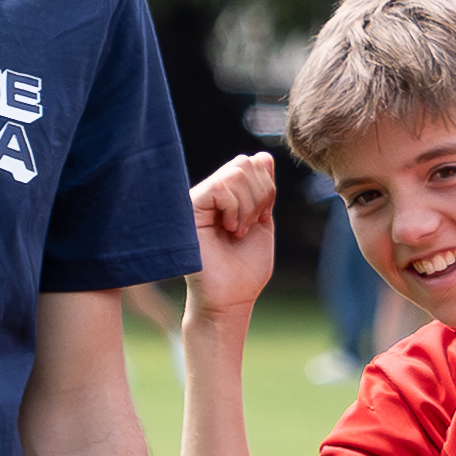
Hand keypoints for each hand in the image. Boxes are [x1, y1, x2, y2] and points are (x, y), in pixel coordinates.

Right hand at [189, 153, 282, 325]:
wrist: (230, 299)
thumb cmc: (245, 270)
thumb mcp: (262, 223)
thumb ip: (263, 191)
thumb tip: (263, 155)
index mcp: (226, 196)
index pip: (253, 163)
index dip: (266, 187)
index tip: (260, 218)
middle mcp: (209, 193)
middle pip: (245, 162)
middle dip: (260, 195)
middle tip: (248, 227)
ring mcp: (198, 199)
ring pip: (236, 171)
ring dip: (248, 206)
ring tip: (238, 232)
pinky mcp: (189, 208)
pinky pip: (221, 187)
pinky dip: (235, 209)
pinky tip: (229, 230)